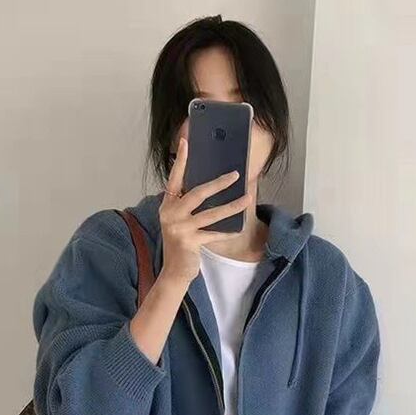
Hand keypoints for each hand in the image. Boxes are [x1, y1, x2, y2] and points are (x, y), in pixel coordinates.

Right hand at [158, 136, 251, 283]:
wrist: (174, 271)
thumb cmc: (181, 243)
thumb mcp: (180, 221)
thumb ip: (189, 205)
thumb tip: (215, 187)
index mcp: (167, 205)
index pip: (174, 178)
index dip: (181, 161)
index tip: (186, 142)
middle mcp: (170, 214)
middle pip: (197, 193)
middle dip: (218, 183)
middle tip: (235, 174)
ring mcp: (179, 229)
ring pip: (211, 214)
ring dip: (232, 206)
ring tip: (248, 198)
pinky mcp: (189, 242)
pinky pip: (214, 234)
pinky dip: (228, 231)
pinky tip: (240, 227)